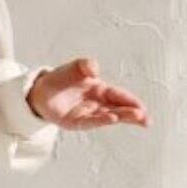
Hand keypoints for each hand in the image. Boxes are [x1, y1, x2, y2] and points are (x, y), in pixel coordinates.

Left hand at [27, 57, 150, 130]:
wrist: (39, 90)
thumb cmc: (61, 78)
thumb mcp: (75, 67)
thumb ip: (85, 65)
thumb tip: (94, 68)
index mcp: (101, 90)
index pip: (120, 96)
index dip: (132, 101)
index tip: (143, 107)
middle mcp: (97, 104)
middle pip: (119, 109)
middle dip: (133, 114)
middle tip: (147, 119)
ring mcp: (87, 114)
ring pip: (109, 116)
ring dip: (122, 117)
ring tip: (137, 118)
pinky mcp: (75, 122)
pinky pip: (90, 121)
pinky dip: (102, 120)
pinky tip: (112, 118)